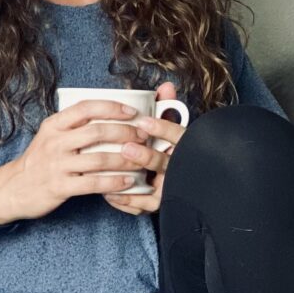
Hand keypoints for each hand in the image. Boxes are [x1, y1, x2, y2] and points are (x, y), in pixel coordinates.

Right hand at [0, 100, 149, 224]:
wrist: (12, 188)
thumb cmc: (39, 160)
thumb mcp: (49, 136)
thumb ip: (73, 126)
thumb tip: (107, 116)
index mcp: (54, 125)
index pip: (86, 108)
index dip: (111, 107)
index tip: (131, 111)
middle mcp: (55, 142)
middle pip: (97, 132)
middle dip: (125, 132)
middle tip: (143, 135)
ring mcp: (57, 165)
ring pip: (99, 159)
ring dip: (125, 159)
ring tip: (142, 159)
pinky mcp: (60, 187)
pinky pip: (93, 183)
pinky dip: (114, 182)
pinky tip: (128, 182)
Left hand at [103, 82, 186, 214]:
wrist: (181, 182)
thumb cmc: (169, 150)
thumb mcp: (169, 129)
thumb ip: (167, 107)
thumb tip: (166, 86)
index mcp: (185, 148)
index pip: (179, 136)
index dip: (163, 129)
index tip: (144, 121)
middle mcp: (181, 170)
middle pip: (166, 164)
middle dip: (146, 156)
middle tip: (126, 147)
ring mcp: (170, 189)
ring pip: (155, 190)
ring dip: (134, 183)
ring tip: (113, 176)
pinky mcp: (159, 204)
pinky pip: (143, 206)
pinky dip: (126, 200)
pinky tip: (108, 192)